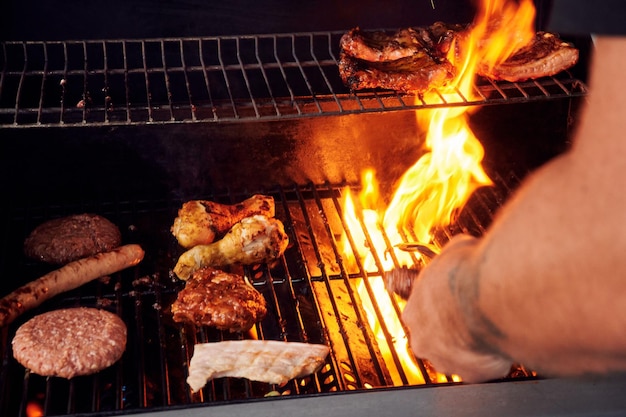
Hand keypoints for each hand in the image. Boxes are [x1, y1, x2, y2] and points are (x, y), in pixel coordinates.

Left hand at [401, 234, 511, 382]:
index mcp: (414, 308)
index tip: (455, 304)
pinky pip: (482, 370)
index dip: (440, 309)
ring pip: (456, 357)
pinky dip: (493, 361)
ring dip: (471, 347)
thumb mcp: (455, 249)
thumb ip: (451, 256)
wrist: (489, 295)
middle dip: (453, 332)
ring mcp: (443, 359)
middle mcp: (422, 337)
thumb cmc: (468, 272)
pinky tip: (503, 345)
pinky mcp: (470, 374)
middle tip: (474, 319)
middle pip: (434, 339)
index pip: (421, 314)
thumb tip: (459, 248)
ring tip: (490, 332)